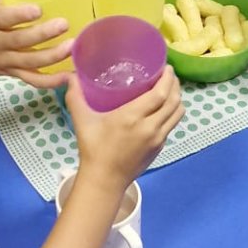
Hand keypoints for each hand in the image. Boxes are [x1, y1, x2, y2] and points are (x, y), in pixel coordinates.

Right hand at [0, 0, 73, 81]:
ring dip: (52, 56)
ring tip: (72, 46)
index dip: (19, 14)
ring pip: (29, 63)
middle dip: (43, 34)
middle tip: (64, 24)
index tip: (38, 9)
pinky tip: (68, 76)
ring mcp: (4, 62)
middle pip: (19, 41)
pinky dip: (50, 82)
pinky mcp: (12, 74)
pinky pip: (32, 80)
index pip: (2, 18)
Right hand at [66, 66, 181, 183]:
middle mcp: (150, 127)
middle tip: (168, 74)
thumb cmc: (93, 149)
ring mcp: (158, 138)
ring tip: (170, 89)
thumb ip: (75, 97)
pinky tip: (164, 108)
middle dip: (175, 84)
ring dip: (177, 98)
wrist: (104, 180)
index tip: (166, 67)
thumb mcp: (82, 121)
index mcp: (132, 117)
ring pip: (177, 113)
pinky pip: (172, 124)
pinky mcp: (160, 147)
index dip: (168, 79)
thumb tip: (70, 77)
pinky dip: (173, 112)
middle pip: (173, 100)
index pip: (160, 94)